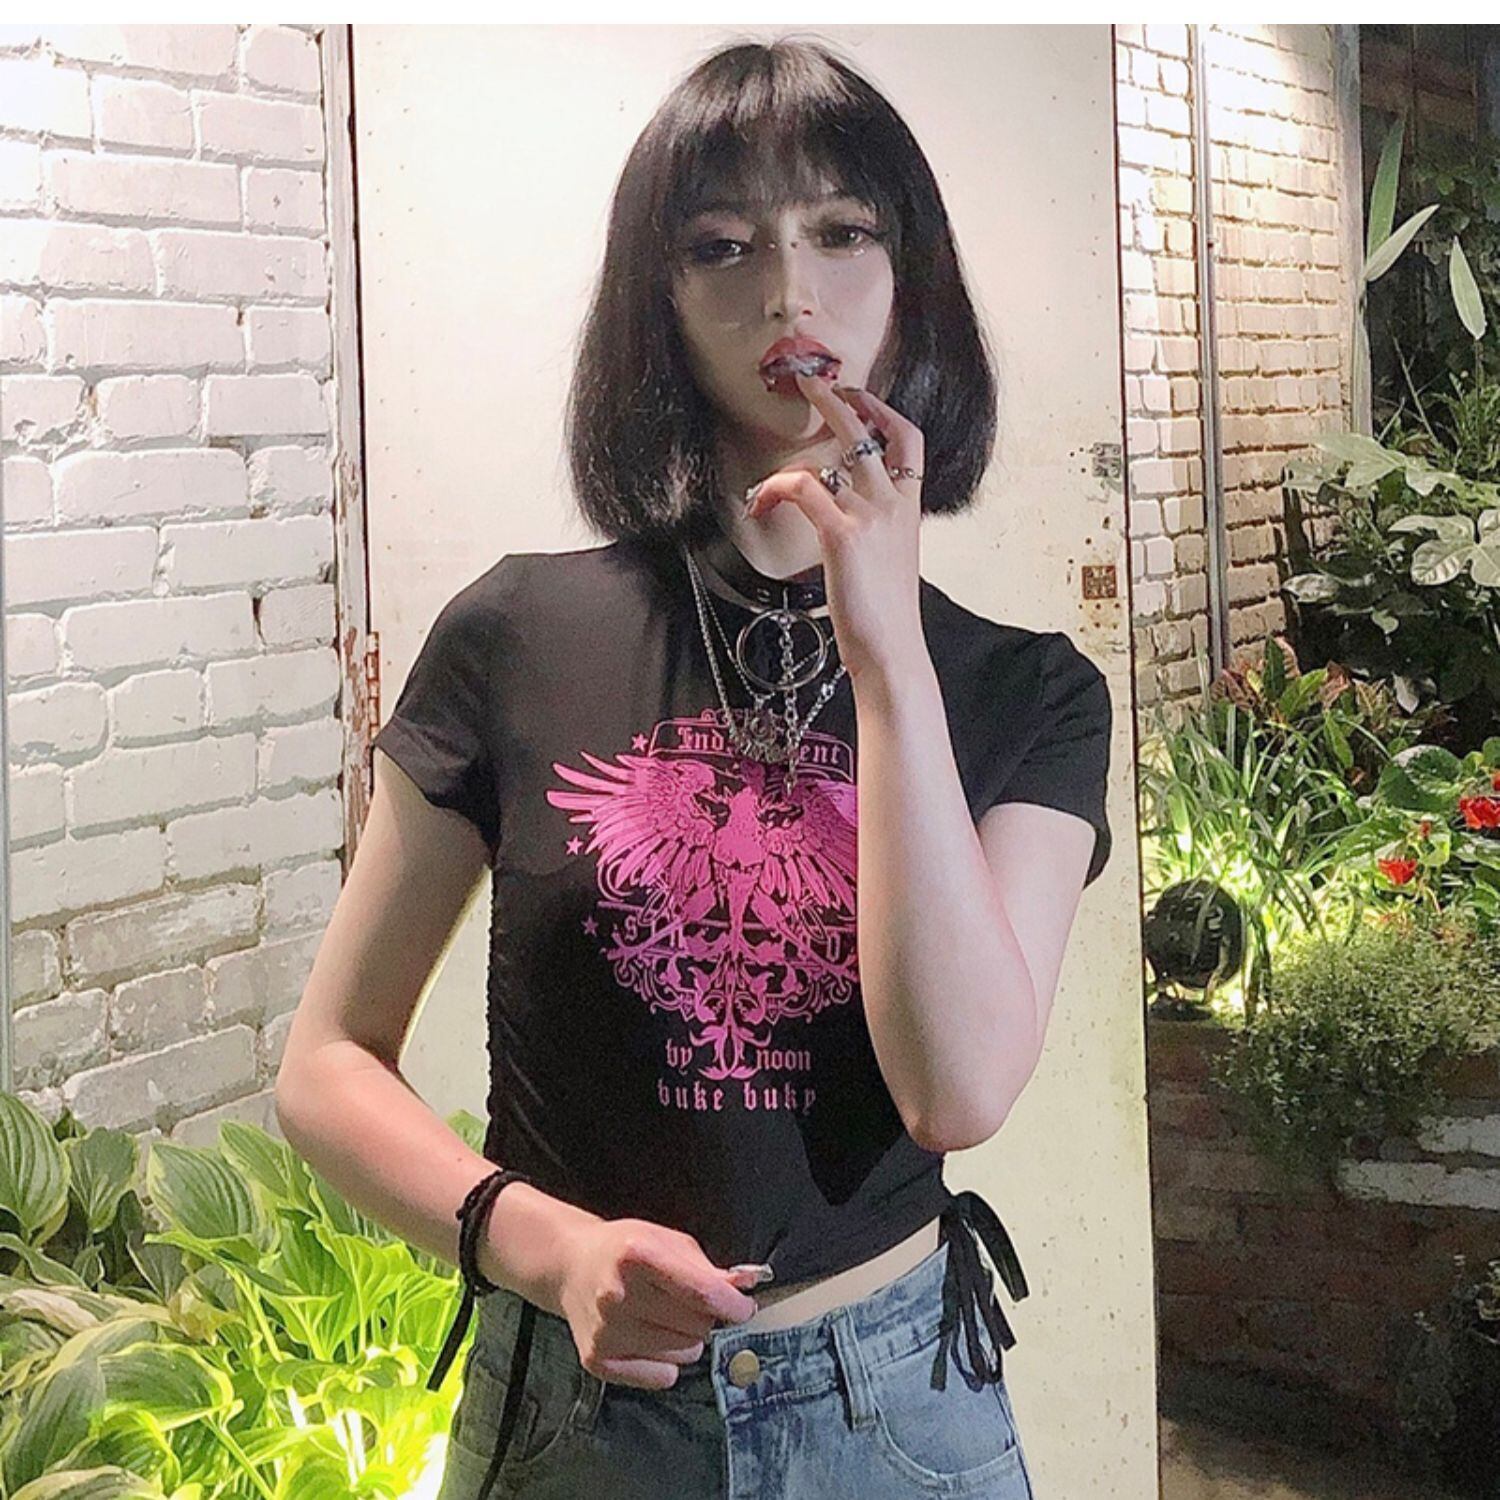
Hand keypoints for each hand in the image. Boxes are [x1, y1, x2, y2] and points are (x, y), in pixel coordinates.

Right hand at [556, 1217, 760, 1389]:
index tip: (744, 1309)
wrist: (570, 1266)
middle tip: (689, 1303)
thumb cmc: (624, 1250)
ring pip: (684, 1354)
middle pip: (697, 1326)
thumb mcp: (664, 1241)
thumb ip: (705, 1267)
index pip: (701, 1293)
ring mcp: (605, 1331)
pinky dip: (665, 1360)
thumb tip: (743, 1288)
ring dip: (686, 1338)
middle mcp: (616, 1295)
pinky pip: (662, 1376)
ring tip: (663, 1315)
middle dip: (706, 1316)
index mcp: (635, 1255)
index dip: (733, 1305)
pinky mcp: (598, 1360)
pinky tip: (647, 1335)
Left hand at [745, 371, 926, 681]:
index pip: (908, 440)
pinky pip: (803, 488)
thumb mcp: (893, 564)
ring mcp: (872, 516)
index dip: (882, 411)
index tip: (858, 396)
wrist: (893, 652)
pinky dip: (775, 488)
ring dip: (795, 450)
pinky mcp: (843, 535)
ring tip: (769, 466)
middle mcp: (895, 504)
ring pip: (834, 454)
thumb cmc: (887, 617)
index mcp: (910, 510)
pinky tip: (758, 504)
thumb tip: (849, 519)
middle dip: (837, 399)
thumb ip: (879, 533)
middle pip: (869, 431)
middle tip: (808, 381)